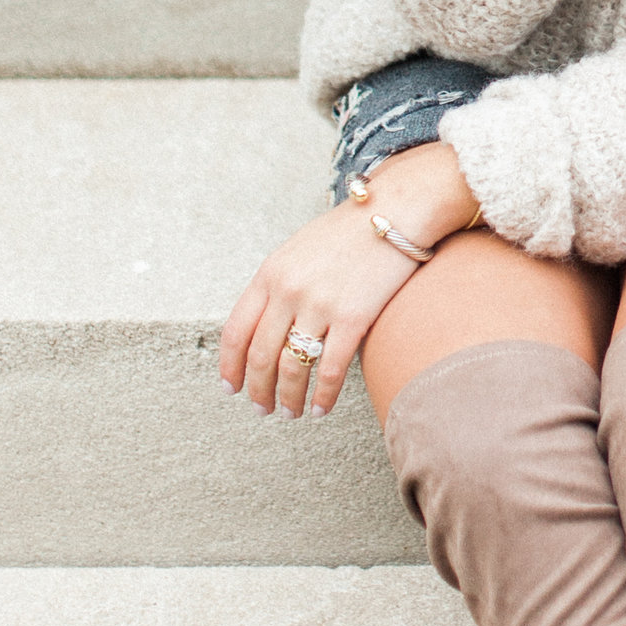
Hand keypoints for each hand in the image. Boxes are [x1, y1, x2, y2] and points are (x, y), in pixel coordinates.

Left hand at [215, 144, 479, 418]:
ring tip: (290, 412)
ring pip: (292, 368)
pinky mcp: (353, 318)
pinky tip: (321, 409)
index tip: (232, 386)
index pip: (236, 330)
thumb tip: (267, 324)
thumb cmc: (350, 232)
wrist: (395, 212)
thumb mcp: (299, 250)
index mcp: (270, 273)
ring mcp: (319, 305)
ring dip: (287, 398)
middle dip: (257, 390)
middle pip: (261, 356)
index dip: (230, 365)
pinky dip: (322, 397)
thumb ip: (279, 284)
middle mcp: (288, 290)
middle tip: (261, 409)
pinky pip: (329, 370)